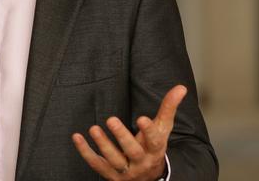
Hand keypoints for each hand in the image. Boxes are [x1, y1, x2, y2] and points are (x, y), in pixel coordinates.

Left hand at [72, 85, 186, 180]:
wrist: (148, 178)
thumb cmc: (153, 146)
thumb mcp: (162, 129)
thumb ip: (168, 108)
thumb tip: (181, 87)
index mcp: (155, 150)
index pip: (154, 141)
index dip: (149, 131)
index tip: (142, 118)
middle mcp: (141, 162)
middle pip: (133, 152)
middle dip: (122, 137)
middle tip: (111, 119)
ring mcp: (126, 171)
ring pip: (114, 160)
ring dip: (103, 145)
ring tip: (93, 128)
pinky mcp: (110, 175)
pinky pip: (96, 164)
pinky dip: (85, 152)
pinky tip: (77, 137)